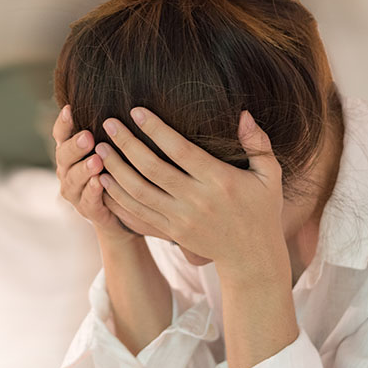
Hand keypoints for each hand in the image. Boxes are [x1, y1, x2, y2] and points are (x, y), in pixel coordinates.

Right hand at [52, 104, 157, 242]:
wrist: (123, 216)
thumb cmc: (118, 173)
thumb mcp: (113, 150)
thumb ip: (110, 131)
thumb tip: (128, 100)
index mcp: (71, 153)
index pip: (61, 135)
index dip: (63, 123)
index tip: (70, 109)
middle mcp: (68, 171)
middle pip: (63, 156)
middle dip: (75, 146)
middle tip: (87, 137)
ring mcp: (76, 193)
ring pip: (73, 180)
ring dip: (83, 169)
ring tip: (96, 160)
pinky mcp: (89, 212)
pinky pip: (88, 201)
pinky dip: (92, 192)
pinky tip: (99, 183)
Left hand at [95, 108, 289, 283]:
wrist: (251, 257)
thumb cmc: (260, 210)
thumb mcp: (269, 175)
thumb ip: (257, 143)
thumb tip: (243, 113)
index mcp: (219, 180)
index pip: (180, 150)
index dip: (156, 129)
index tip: (135, 110)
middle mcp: (196, 200)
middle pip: (152, 168)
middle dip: (126, 144)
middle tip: (108, 123)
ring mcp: (180, 218)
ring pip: (139, 192)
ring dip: (116, 169)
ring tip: (99, 148)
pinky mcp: (170, 232)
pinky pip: (137, 213)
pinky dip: (118, 196)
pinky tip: (103, 179)